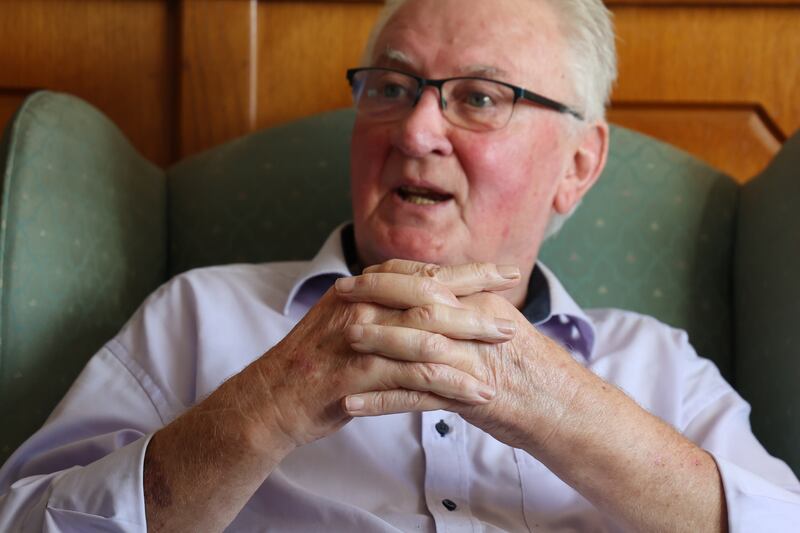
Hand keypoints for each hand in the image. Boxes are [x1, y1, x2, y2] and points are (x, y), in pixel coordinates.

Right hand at [249, 260, 522, 450]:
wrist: (271, 397)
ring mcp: (356, 339)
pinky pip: (412, 378)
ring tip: (503, 359)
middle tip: (513, 316)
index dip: (468, 272)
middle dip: (477, 306)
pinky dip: (449, 386)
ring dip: (470, 349)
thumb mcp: (346, 318)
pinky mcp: (356, 376)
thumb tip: (426, 293)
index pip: (424, 272)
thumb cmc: (316, 361)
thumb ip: (383, 303)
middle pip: (430, 298)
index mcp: (362, 288)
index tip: (504, 274)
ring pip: (425, 337)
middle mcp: (360, 305)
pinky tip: (475, 395)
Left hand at [338, 261, 587, 452]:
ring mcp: (472, 361)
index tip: (357, 274)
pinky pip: (417, 398)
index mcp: (479, 304)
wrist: (563, 408)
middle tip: (336, 296)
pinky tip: (351, 404)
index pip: (428, 278)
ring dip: (375, 343)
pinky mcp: (467, 398)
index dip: (389, 275)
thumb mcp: (498, 326)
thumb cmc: (529, 369)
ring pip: (416, 345)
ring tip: (340, 342)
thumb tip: (431, 295)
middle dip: (373, 296)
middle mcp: (475, 326)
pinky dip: (381, 400)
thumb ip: (465, 310)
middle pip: (417, 303)